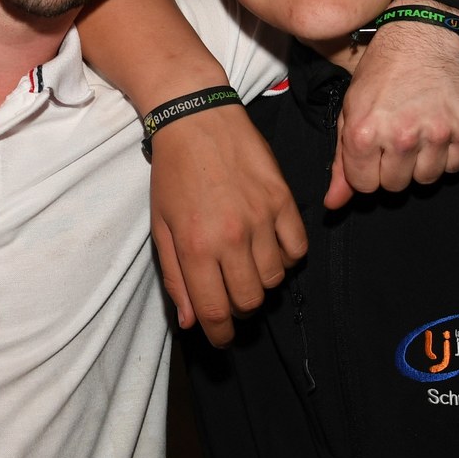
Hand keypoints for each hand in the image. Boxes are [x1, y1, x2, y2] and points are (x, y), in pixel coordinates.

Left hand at [149, 105, 307, 345]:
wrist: (197, 120)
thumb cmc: (173, 174)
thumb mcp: (161, 227)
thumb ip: (176, 278)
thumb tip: (191, 322)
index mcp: (197, 247)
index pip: (216, 311)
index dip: (219, 334)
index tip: (220, 337)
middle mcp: (232, 237)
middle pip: (250, 301)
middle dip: (239, 308)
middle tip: (229, 294)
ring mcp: (262, 218)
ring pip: (275, 279)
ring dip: (261, 281)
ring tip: (246, 264)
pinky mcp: (283, 200)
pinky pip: (297, 248)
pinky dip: (287, 256)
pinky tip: (270, 246)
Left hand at [327, 21, 458, 206]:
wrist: (423, 36)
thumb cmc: (382, 74)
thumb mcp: (351, 112)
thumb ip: (342, 162)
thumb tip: (334, 205)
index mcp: (365, 132)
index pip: (364, 186)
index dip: (367, 170)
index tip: (373, 150)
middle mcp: (402, 135)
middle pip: (395, 186)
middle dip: (393, 167)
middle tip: (397, 137)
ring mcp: (439, 132)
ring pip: (426, 179)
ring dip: (421, 162)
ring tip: (418, 131)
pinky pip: (455, 166)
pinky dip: (447, 153)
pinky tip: (439, 127)